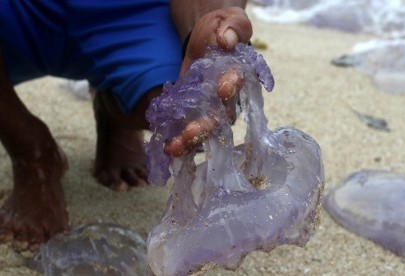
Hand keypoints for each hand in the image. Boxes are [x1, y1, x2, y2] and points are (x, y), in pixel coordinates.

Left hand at [164, 7, 251, 155]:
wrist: (208, 37)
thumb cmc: (222, 28)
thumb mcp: (230, 19)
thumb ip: (233, 27)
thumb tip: (226, 40)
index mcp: (239, 73)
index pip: (238, 82)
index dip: (231, 86)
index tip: (222, 89)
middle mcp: (228, 97)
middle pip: (221, 117)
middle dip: (206, 126)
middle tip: (191, 132)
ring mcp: (211, 107)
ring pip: (205, 129)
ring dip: (190, 141)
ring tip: (173, 148)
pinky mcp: (194, 110)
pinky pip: (188, 128)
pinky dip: (178, 139)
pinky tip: (166, 147)